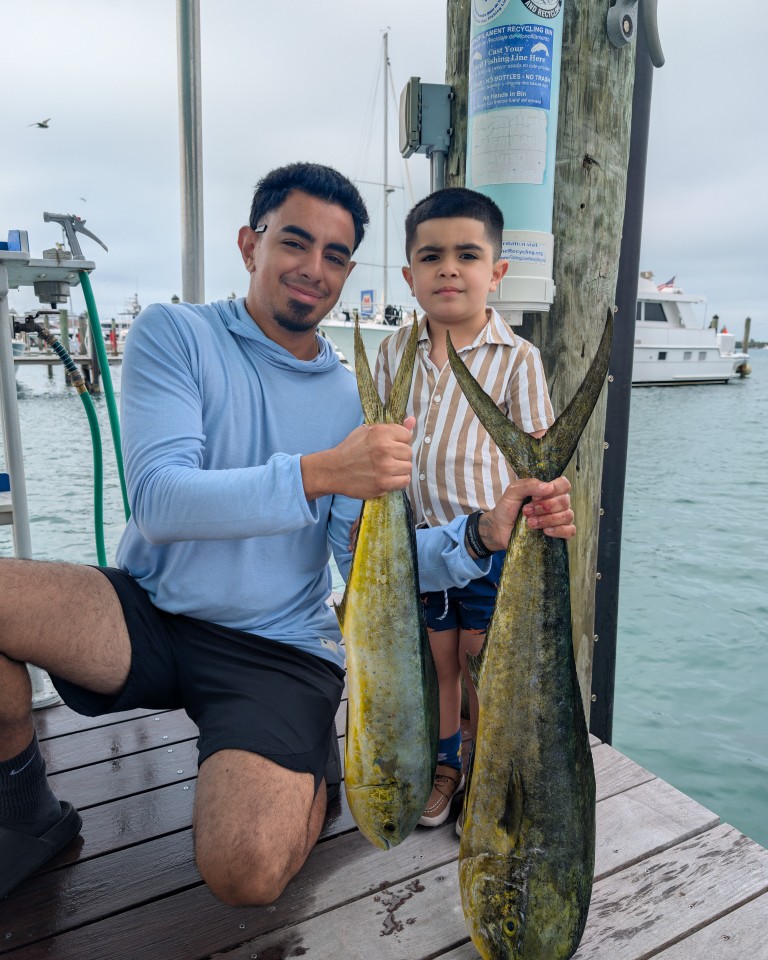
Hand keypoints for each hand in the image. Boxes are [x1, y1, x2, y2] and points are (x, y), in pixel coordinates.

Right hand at [301, 417, 415, 500]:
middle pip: (408, 452)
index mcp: (380, 432)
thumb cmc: (351, 450)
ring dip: (399, 469)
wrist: (334, 470)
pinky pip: (404, 481)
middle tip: (386, 458)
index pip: (406, 436)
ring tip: (387, 468)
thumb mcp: (367, 432)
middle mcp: (384, 448)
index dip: (399, 441)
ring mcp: (384, 467)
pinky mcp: (383, 483)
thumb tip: (412, 420)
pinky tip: (388, 477)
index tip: (390, 446)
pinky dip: (398, 481)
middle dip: (399, 456)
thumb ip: (392, 427)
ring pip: (408, 467)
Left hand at [476, 476, 574, 552]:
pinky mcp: (559, 534)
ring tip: (530, 523)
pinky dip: (559, 530)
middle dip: (544, 507)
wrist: (499, 529)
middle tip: (527, 511)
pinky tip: (545, 531)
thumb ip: (529, 485)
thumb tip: (548, 487)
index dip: (555, 489)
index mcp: (548, 491)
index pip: (564, 484)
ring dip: (548, 519)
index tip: (537, 496)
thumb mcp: (513, 491)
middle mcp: (557, 504)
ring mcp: (559, 519)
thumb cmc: (507, 508)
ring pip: (568, 516)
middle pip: (565, 501)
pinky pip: (570, 531)